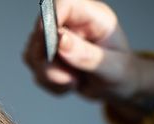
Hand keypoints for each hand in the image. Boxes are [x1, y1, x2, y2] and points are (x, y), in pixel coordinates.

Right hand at [23, 0, 153, 119]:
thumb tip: (60, 41)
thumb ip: (87, 55)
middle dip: (48, 61)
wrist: (118, 86)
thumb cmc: (121, 72)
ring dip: (50, 76)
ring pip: (33, 55)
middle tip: (68, 79)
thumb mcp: (112, 67)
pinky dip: (50, 84)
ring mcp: (56, 40)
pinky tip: (68, 84)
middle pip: (40, 32)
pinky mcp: (47, 57)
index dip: (50, 19)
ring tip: (73, 82)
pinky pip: (35, 71)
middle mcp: (70, 24)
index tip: (49, 40)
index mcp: (91, 16)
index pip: (63, 5)